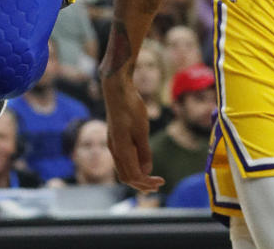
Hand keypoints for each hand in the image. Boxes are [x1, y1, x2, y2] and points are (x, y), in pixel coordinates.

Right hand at [100, 74, 163, 194]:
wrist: (117, 89)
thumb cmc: (131, 107)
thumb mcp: (142, 130)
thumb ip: (144, 152)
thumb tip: (146, 171)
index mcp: (121, 150)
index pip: (134, 176)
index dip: (147, 183)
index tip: (161, 182)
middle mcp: (114, 150)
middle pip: (126, 177)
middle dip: (142, 184)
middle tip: (158, 185)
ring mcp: (112, 144)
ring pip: (123, 169)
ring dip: (137, 177)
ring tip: (151, 178)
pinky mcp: (114, 138)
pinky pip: (122, 160)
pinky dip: (132, 167)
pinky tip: (142, 162)